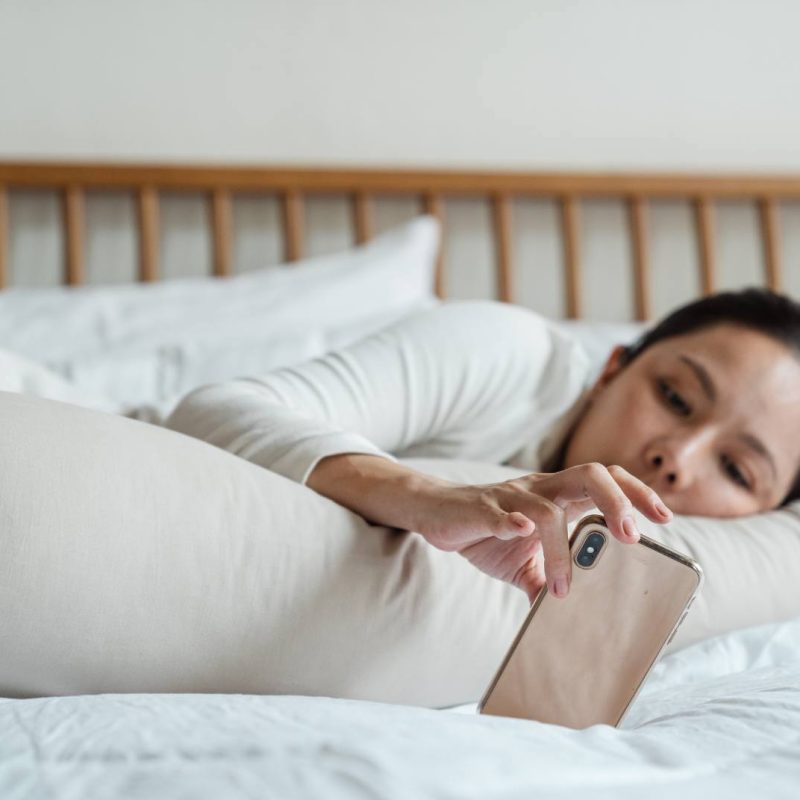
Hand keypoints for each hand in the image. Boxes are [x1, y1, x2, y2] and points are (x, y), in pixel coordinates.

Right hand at [412, 463, 672, 602]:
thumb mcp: (522, 562)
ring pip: (546, 507)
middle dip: (617, 501)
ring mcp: (510, 496)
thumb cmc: (485, 532)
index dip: (637, 494)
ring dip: (562, 546)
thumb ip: (547, 579)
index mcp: (557, 496)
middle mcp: (540, 489)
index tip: (665, 519)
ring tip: (568, 585)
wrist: (435, 514)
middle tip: (632, 537)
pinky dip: (512, 522)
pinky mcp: (479, 508)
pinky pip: (500, 512)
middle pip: (589, 475)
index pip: (607, 481)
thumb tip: (567, 617)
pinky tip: (519, 533)